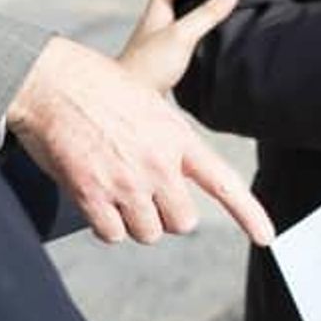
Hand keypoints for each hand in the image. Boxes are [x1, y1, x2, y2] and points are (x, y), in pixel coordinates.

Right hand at [7, 36, 274, 245]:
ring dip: (133, 220)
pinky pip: (111, 234)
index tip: (266, 238)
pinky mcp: (93, 195)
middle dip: (165, 215)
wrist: (54, 82)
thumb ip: (167, 148)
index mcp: (178, 139)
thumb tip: (168, 191)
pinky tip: (95, 196)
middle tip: (144, 192)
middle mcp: (158, 165)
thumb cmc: (100, 90)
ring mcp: (126, 182)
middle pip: (182, 222)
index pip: (223, 182)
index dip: (249, 213)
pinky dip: (105, 224)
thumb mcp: (151, 107)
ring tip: (114, 186)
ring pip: (146, 233)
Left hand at [118, 0, 238, 95]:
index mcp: (156, 8)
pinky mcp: (169, 58)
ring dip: (196, 4)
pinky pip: (187, 35)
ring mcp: (162, 39)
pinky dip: (200, 28)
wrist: (130, 102)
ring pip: (182, 14)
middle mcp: (158, 21)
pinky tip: (211, 32)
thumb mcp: (181, 35)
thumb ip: (206, 14)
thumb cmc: (147, 66)